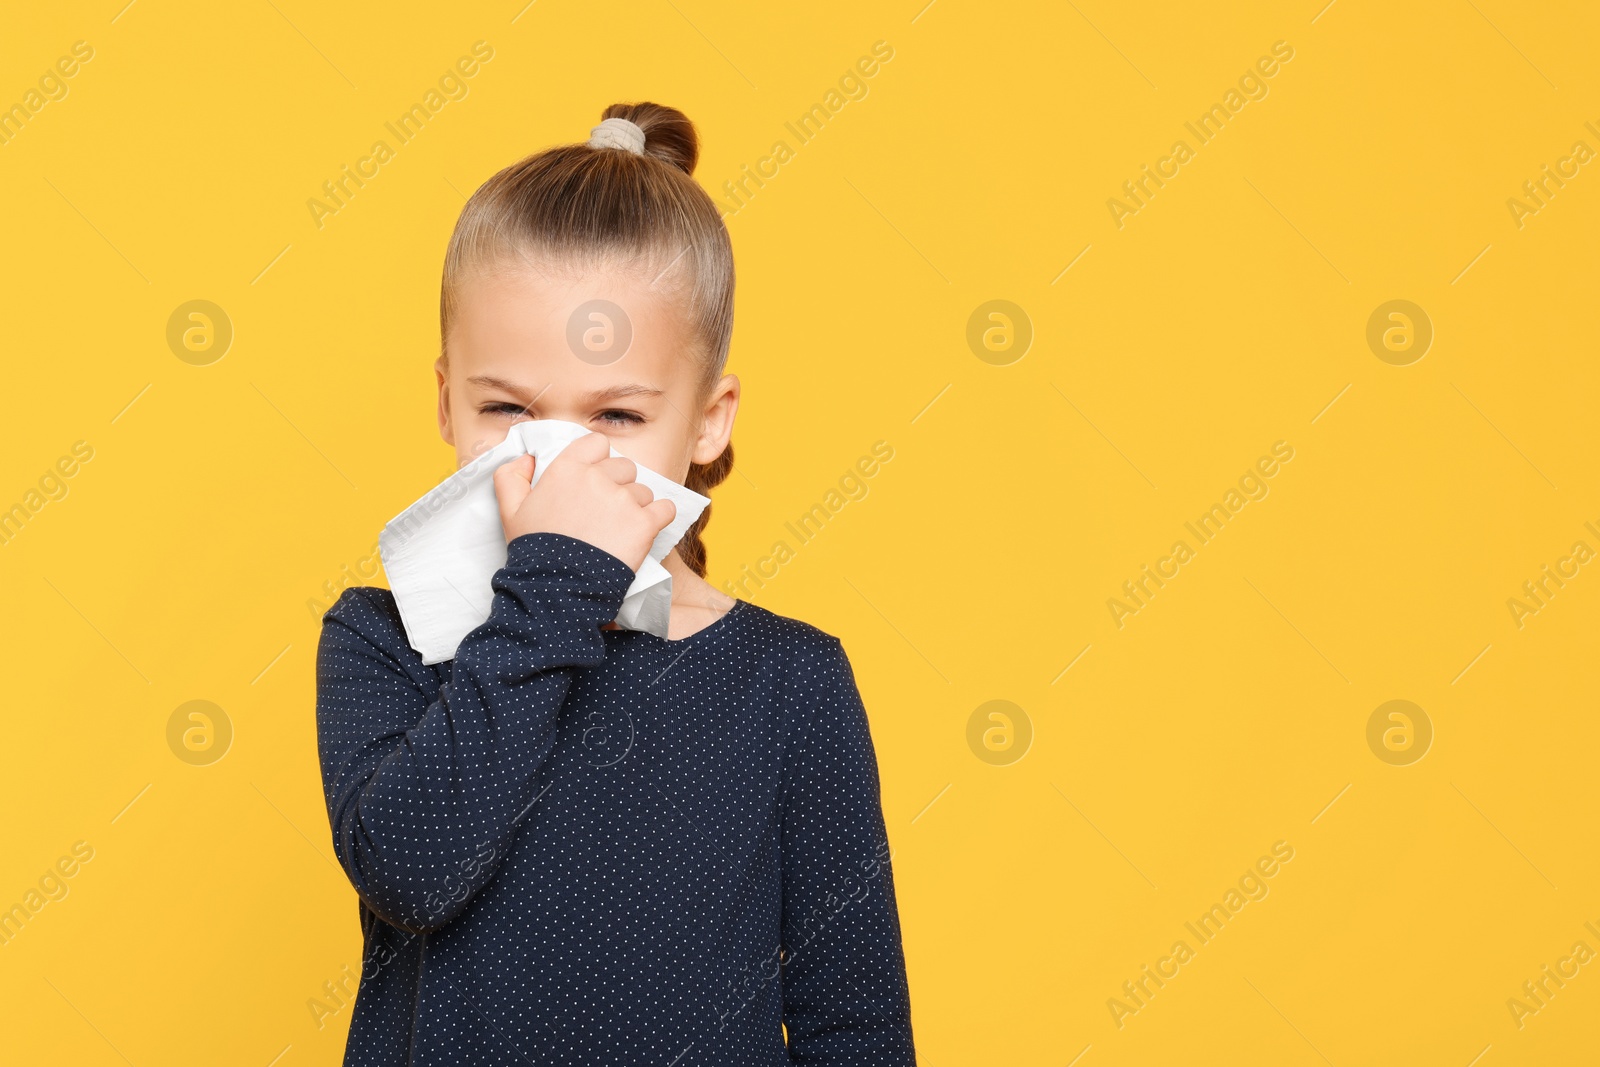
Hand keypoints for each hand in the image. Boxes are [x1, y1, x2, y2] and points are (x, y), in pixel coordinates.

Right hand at [492, 432, 676, 572]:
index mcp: (567, 469)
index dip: (598, 460)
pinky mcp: (645, 523)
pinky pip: (665, 508)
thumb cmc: (534, 551)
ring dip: (636, 506)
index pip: (597, 444)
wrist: (558, 588)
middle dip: (618, 485)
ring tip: (618, 530)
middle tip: (605, 512)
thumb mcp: (509, 511)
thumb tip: (526, 459)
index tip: (594, 479)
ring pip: (643, 491)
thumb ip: (510, 477)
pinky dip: (660, 517)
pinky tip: (647, 528)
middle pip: (624, 468)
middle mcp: (598, 478)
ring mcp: (624, 499)